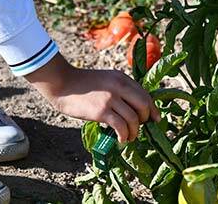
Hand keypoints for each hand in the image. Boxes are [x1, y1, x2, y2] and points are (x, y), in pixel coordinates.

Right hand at [25, 54, 159, 142]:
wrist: (62, 83)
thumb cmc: (82, 84)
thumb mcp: (106, 79)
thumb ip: (119, 89)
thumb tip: (133, 107)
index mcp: (121, 78)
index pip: (145, 94)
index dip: (152, 109)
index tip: (155, 119)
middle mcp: (119, 86)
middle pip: (143, 106)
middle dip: (145, 120)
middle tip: (139, 128)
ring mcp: (110, 98)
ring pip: (133, 119)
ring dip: (134, 132)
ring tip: (129, 137)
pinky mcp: (101, 111)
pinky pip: (121, 126)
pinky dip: (124, 135)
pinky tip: (121, 139)